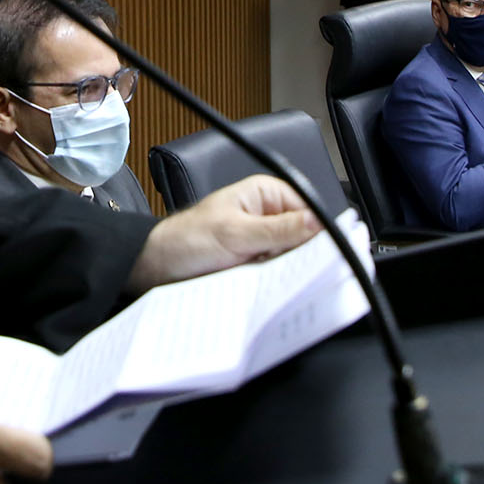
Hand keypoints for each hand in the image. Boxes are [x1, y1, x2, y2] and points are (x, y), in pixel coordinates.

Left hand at [127, 174, 319, 293]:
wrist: (157, 267)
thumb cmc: (185, 240)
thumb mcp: (234, 234)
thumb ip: (277, 230)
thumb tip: (316, 223)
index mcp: (265, 194)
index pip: (309, 211)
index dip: (319, 233)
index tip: (327, 254)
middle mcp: (268, 215)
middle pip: (303, 236)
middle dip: (302, 255)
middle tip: (302, 273)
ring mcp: (262, 241)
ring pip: (291, 258)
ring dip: (287, 271)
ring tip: (281, 282)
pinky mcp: (255, 263)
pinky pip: (276, 273)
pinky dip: (275, 282)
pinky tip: (271, 289)